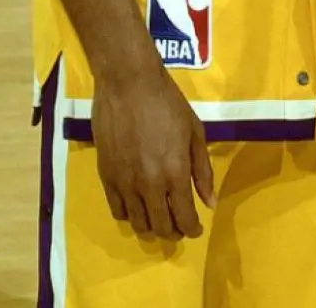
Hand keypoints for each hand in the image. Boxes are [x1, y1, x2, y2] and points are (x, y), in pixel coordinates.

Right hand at [92, 63, 215, 240]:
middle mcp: (149, 185)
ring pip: (138, 223)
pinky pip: (117, 210)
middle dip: (174, 232)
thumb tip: (209, 203)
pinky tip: (137, 206)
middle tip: (179, 226)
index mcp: (175, 173)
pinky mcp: (106, 176)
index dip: (192, 229)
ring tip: (159, 219)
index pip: (184, 218)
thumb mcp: (194, 132)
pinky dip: (129, 215)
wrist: (128, 84)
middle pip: (161, 226)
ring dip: (151, 227)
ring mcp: (125, 183)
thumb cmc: (167, 102)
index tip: (196, 228)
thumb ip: (202, 170)